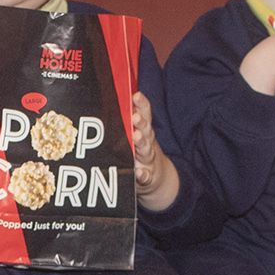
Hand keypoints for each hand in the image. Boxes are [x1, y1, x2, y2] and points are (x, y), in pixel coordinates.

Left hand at [131, 91, 180, 211]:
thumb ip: (130, 117)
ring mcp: (148, 160)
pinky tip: (139, 172)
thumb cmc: (141, 151)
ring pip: (145, 151)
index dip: (142, 104)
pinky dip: (143, 174)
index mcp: (144, 131)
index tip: (136, 95)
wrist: (157, 179)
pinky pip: (145, 176)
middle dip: (141, 123)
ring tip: (137, 138)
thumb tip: (117, 94)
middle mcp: (148, 143)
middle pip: (146, 130)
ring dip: (142, 144)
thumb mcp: (139, 133)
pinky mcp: (148, 177)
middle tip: (135, 116)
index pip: (144, 114)